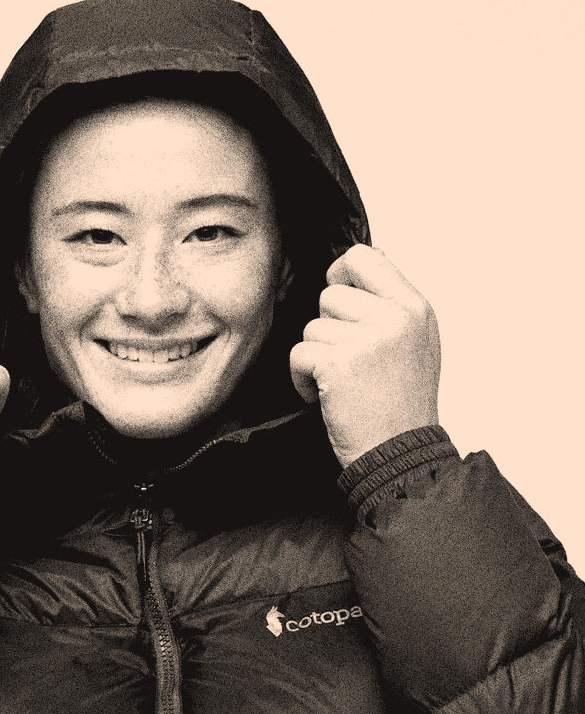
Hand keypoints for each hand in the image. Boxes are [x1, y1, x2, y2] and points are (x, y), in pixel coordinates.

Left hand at [289, 244, 440, 467]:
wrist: (400, 457)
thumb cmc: (401, 406)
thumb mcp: (414, 343)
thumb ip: (387, 304)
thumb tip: (351, 264)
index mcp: (415, 307)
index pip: (363, 257)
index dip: (341, 275)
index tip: (340, 307)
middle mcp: (395, 317)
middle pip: (329, 295)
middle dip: (328, 329)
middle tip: (350, 364)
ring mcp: (368, 338)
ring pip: (311, 327)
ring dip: (316, 358)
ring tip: (343, 385)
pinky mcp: (339, 362)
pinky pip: (298, 354)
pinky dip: (303, 379)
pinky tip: (328, 398)